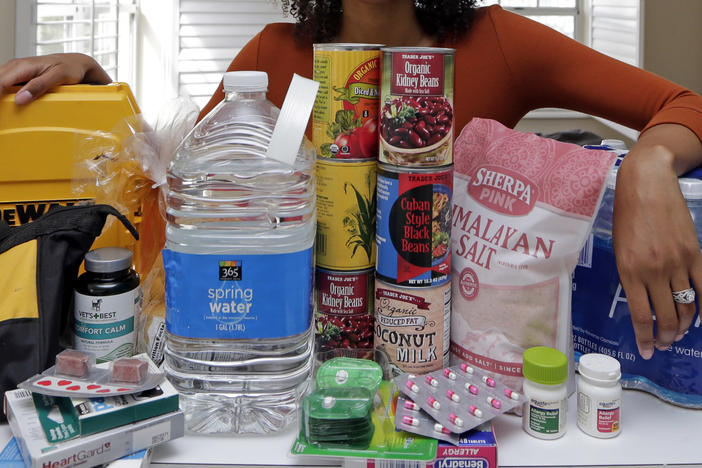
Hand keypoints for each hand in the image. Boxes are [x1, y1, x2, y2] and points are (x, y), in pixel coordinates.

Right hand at [0, 53, 110, 103]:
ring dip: (0, 96)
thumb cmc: (69, 68)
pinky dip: (4, 93)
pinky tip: (7, 103)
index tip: (1, 110)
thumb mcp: (58, 76)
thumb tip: (20, 98)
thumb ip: (39, 86)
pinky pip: (5, 84)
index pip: (0, 82)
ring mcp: (16, 71)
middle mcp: (15, 67)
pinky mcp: (19, 77)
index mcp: (22, 66)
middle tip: (2, 114)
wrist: (75, 63)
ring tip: (4, 110)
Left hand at [613, 142, 701, 358]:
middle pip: (666, 316)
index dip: (645, 338)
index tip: (647, 351)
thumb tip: (642, 298)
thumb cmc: (626, 215)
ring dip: (684, 325)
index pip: (641, 316)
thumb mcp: (619, 248)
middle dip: (666, 336)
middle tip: (665, 344)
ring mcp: (676, 263)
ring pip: (686, 306)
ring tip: (679, 334)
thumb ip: (631, 274)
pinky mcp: (694, 254)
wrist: (646, 185)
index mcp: (629, 271)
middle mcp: (653, 271)